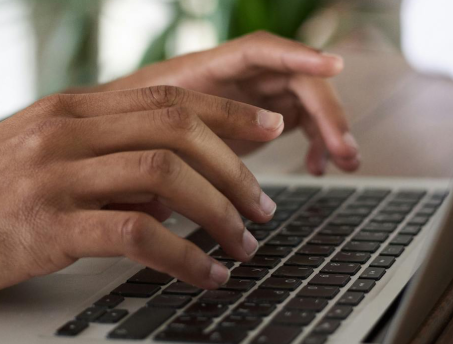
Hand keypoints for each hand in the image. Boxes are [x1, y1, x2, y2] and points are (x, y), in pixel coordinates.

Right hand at [0, 86, 284, 302]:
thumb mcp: (33, 159)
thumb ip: (98, 161)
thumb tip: (166, 189)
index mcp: (67, 109)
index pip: (168, 96)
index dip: (229, 111)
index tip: (269, 129)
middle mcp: (64, 130)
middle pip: (179, 128)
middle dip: (237, 168)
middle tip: (264, 207)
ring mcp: (52, 175)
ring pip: (166, 176)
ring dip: (219, 213)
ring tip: (243, 244)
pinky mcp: (42, 225)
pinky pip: (135, 235)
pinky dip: (184, 257)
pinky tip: (204, 275)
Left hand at [97, 31, 358, 174]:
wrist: (108, 140)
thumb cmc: (116, 132)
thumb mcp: (132, 140)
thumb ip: (157, 151)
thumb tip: (176, 183)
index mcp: (202, 70)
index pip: (258, 51)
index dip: (296, 56)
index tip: (332, 67)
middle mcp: (232, 76)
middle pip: (294, 79)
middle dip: (326, 111)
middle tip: (344, 150)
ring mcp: (247, 95)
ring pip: (303, 102)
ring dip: (328, 129)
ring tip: (344, 164)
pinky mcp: (255, 119)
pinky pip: (298, 121)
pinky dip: (314, 143)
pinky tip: (320, 168)